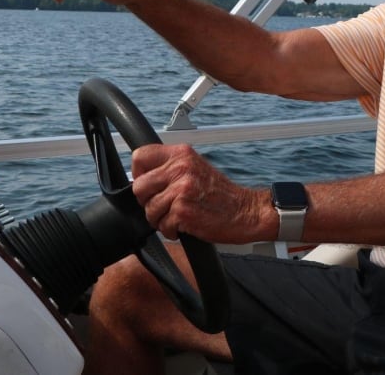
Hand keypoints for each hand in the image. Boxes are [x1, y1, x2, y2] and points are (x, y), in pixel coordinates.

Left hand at [130, 143, 265, 243]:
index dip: (139, 173)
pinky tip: (185, 225)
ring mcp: (181, 189)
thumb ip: (170, 168)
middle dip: (147, 201)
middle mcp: (180, 168)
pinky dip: (171, 230)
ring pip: (149, 209)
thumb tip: (141, 177)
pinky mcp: (183, 211)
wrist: (245, 211)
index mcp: (181, 154)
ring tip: (178, 216)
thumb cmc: (220, 194)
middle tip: (165, 205)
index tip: (149, 185)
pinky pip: (162, 225)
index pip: (140, 156)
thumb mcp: (195, 168)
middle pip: (138, 186)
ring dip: (160, 219)